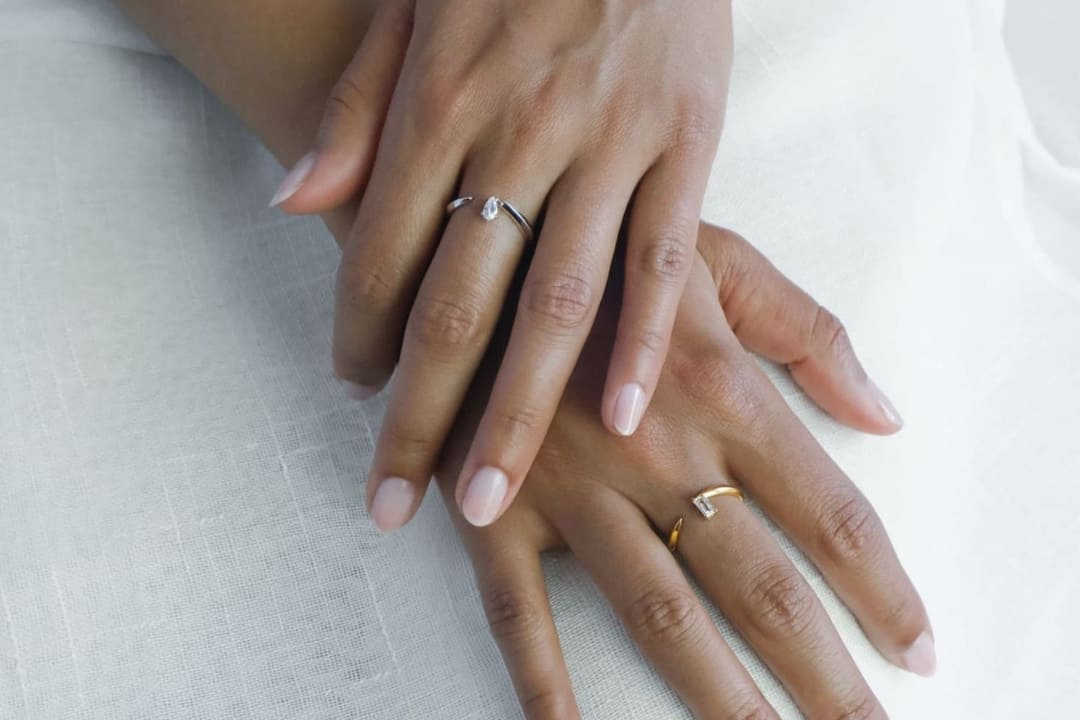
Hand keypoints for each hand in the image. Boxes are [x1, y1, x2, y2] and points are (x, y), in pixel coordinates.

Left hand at [272, 0, 738, 530]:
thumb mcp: (412, 5)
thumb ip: (355, 110)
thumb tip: (292, 204)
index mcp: (441, 98)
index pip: (381, 251)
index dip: (357, 337)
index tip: (351, 398)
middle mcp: (519, 130)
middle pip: (460, 303)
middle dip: (422, 414)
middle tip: (397, 503)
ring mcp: (609, 141)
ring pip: (560, 300)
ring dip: (522, 409)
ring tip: (491, 497)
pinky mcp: (686, 142)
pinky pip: (665, 258)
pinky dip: (648, 341)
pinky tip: (626, 417)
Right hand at [436, 224, 928, 718]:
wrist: (461, 236)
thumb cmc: (593, 245)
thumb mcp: (711, 256)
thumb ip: (805, 329)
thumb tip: (883, 413)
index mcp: (718, 388)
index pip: (827, 512)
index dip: (884, 588)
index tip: (920, 648)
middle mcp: (655, 452)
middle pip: (760, 587)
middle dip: (823, 675)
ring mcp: (569, 486)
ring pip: (659, 614)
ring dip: (720, 697)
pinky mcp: (491, 506)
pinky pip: (518, 611)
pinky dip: (545, 682)